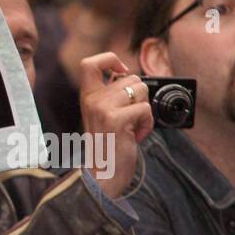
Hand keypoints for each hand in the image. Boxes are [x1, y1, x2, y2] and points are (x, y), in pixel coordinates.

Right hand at [78, 52, 149, 198]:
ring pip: (141, 90)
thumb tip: (127, 76)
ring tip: (132, 127)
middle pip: (131, 77)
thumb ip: (111, 95)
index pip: (91, 63)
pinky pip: (145, 109)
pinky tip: (136, 135)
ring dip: (144, 110)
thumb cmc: (108, 146)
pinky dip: (147, 124)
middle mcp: (92, 100)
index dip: (110, 59)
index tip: (120, 72)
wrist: (103, 174)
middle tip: (129, 117)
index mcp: (87, 97)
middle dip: (140, 97)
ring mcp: (103, 109)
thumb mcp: (104, 115)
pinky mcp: (116, 120)